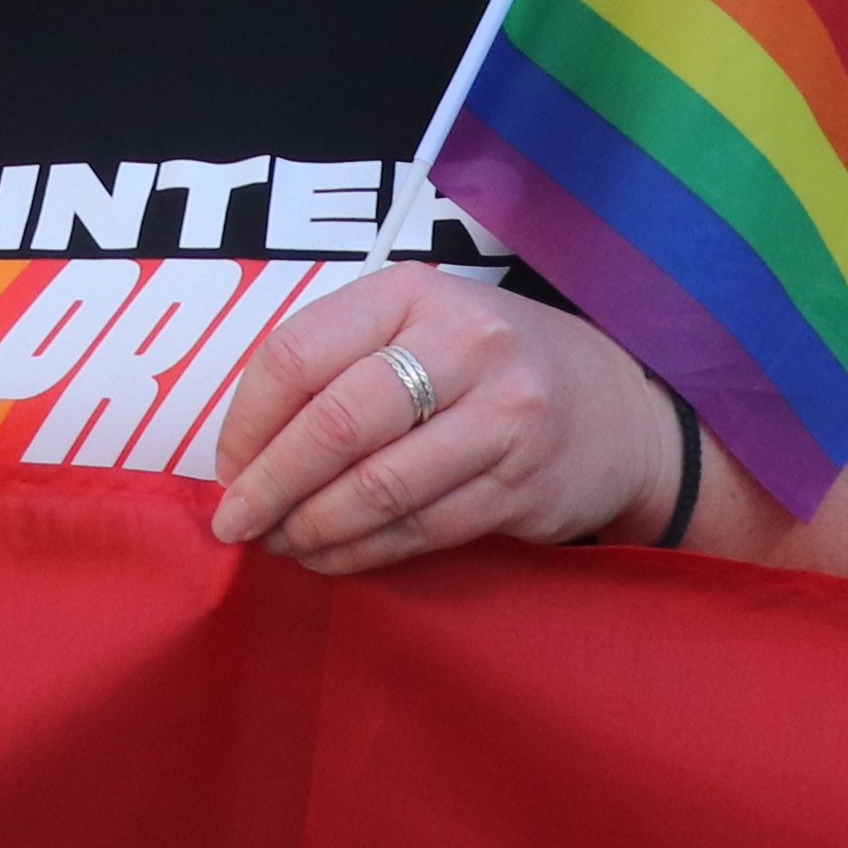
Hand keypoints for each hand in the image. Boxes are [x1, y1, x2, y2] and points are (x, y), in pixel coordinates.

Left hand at [206, 263, 674, 571]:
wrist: (619, 412)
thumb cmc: (488, 367)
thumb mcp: (419, 327)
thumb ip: (338, 365)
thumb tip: (244, 449)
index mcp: (412, 292)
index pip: (297, 353)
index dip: (247, 421)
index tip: (227, 466)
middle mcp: (463, 345)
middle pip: (334, 425)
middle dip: (269, 485)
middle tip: (236, 522)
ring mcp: (502, 416)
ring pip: (375, 488)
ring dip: (310, 529)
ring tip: (280, 544)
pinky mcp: (522, 484)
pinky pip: (419, 529)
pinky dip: (362, 550)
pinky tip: (333, 555)